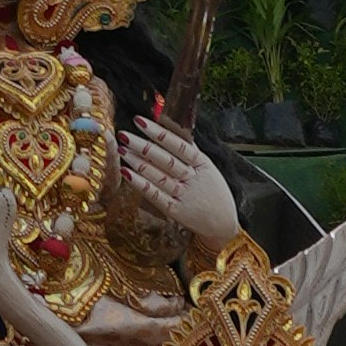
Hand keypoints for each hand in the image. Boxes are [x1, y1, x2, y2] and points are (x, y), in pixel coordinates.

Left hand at [116, 117, 233, 242]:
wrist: (223, 225)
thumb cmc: (215, 193)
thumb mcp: (209, 168)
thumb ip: (192, 150)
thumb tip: (175, 127)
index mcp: (202, 165)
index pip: (178, 145)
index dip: (159, 133)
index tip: (140, 121)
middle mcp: (193, 179)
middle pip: (165, 160)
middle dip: (143, 146)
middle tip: (124, 134)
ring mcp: (184, 196)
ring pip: (159, 176)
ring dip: (139, 163)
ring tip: (122, 150)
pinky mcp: (176, 212)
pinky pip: (156, 196)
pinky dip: (141, 185)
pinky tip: (127, 173)